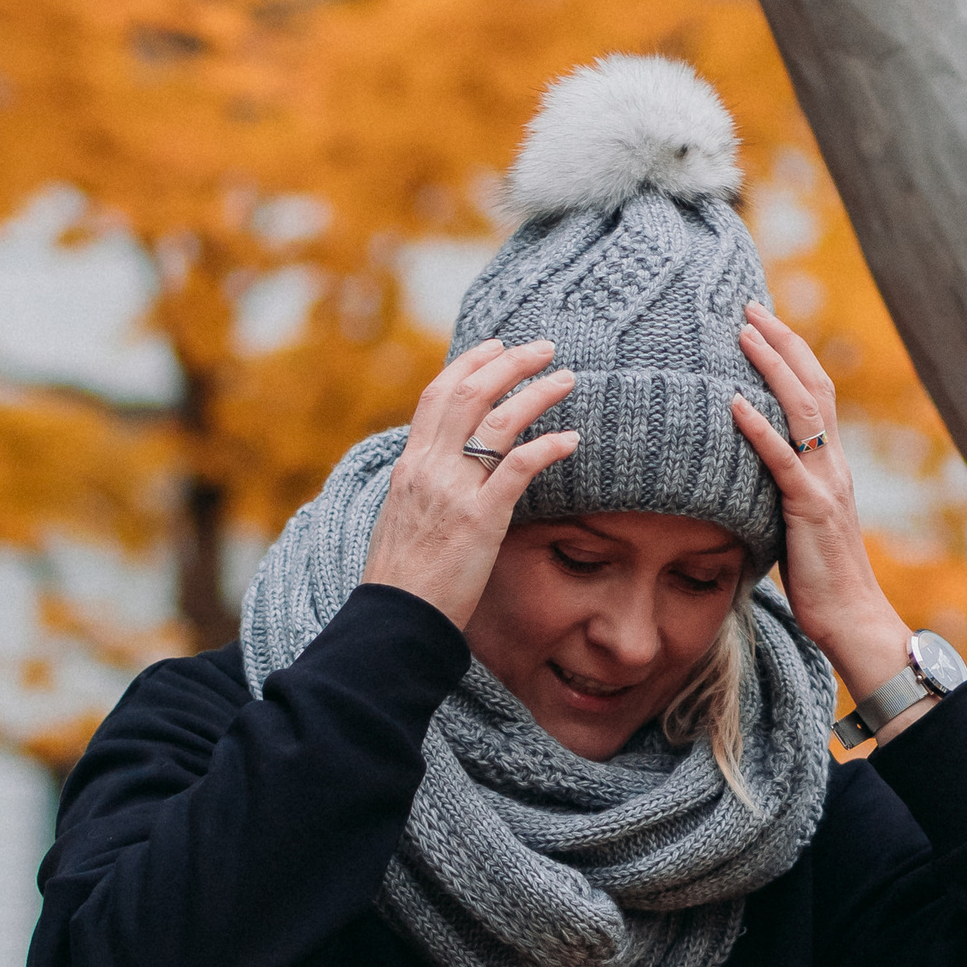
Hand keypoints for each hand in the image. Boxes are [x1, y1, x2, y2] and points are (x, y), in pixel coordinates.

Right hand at [362, 340, 579, 632]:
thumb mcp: (402, 520)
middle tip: (543, 349)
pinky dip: (547, 446)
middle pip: (470, 393)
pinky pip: (518, 467)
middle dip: (510, 362)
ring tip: (566, 380)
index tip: (496, 346)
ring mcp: (454, 492)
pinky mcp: (480, 520)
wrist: (395, 620)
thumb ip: (424, 489)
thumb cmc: (402, 581)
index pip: (436, 395)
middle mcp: (429, 468)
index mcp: (410, 466)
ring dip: (536, 393)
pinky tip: (571, 439)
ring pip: (497, 420)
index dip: (469, 364)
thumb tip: (443, 476)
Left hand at [728, 305, 914, 712]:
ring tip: (742, 334)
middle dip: (782, 341)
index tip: (763, 323)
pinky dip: (758, 430)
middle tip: (748, 307)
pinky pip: (782, 462)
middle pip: (812, 385)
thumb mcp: (797, 523)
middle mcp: (833, 464)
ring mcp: (825, 484)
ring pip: (802, 411)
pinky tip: (733, 405)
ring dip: (771, 367)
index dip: (792, 354)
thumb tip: (745, 477)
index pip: (816, 394)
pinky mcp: (811, 510)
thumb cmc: (821, 579)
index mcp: (831, 464)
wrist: (852, 618)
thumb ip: (781, 492)